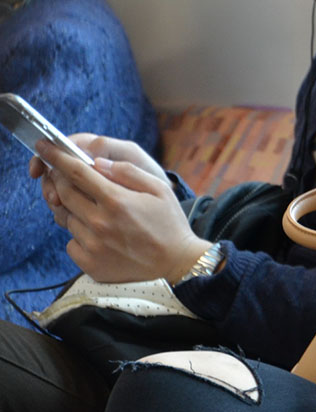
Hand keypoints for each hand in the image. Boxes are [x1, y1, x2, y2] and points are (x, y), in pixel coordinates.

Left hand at [34, 141, 209, 283]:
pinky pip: (70, 242)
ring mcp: (92, 245)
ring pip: (66, 218)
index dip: (56, 157)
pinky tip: (99, 235)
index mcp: (116, 200)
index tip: (43, 147)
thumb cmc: (169, 224)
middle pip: (63, 193)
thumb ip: (128, 172)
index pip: (76, 172)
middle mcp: (99, 222)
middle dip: (61, 180)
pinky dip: (79, 235)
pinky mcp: (89, 264)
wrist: (176, 264)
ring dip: (74, 209)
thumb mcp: (159, 189)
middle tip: (70, 178)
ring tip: (97, 211)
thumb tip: (98, 163)